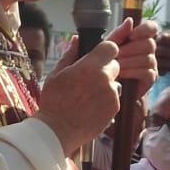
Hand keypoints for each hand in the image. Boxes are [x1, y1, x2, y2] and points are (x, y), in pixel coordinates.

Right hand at [35, 40, 131, 156]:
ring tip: (88, 96)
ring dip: (107, 85)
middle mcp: (104, 78)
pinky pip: (115, 97)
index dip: (106, 50)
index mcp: (89, 66)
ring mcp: (112, 94)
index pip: (111, 47)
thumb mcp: (56, 73)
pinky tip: (92, 106)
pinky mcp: (115, 108)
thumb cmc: (53, 101)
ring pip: (115, 82)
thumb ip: (71, 54)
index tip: (98, 56)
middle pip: (115, 64)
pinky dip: (107, 99)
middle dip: (105, 68)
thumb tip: (77, 39)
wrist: (57, 130)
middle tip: (90, 79)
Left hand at [110, 18, 159, 88]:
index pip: (152, 28)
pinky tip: (121, 74)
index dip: (145, 29)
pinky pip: (147, 72)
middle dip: (130, 49)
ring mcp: (151, 65)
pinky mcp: (151, 79)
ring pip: (148, 58)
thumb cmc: (106, 64)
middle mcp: (148, 50)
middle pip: (149, 43)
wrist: (105, 87)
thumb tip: (130, 21)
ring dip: (129, 61)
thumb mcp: (109, 47)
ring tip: (116, 66)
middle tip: (116, 55)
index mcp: (140, 39)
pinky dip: (132, 72)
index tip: (132, 35)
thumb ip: (119, 34)